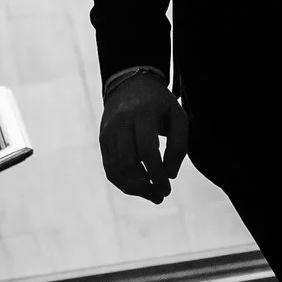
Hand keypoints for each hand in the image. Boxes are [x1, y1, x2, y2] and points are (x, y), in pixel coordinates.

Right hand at [100, 77, 189, 201]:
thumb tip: (170, 175)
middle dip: (145, 186)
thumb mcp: (178, 117)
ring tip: (152, 195)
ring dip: (134, 188)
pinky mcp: (102, 140)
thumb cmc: (160, 104)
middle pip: (128, 163)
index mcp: (142, 114)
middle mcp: (121, 123)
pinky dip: (123, 183)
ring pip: (116, 169)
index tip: (168, 188)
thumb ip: (179, 145)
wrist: (130, 84)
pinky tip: (138, 188)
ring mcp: (108, 132)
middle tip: (160, 196)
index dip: (157, 173)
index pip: (147, 150)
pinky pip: (109, 167)